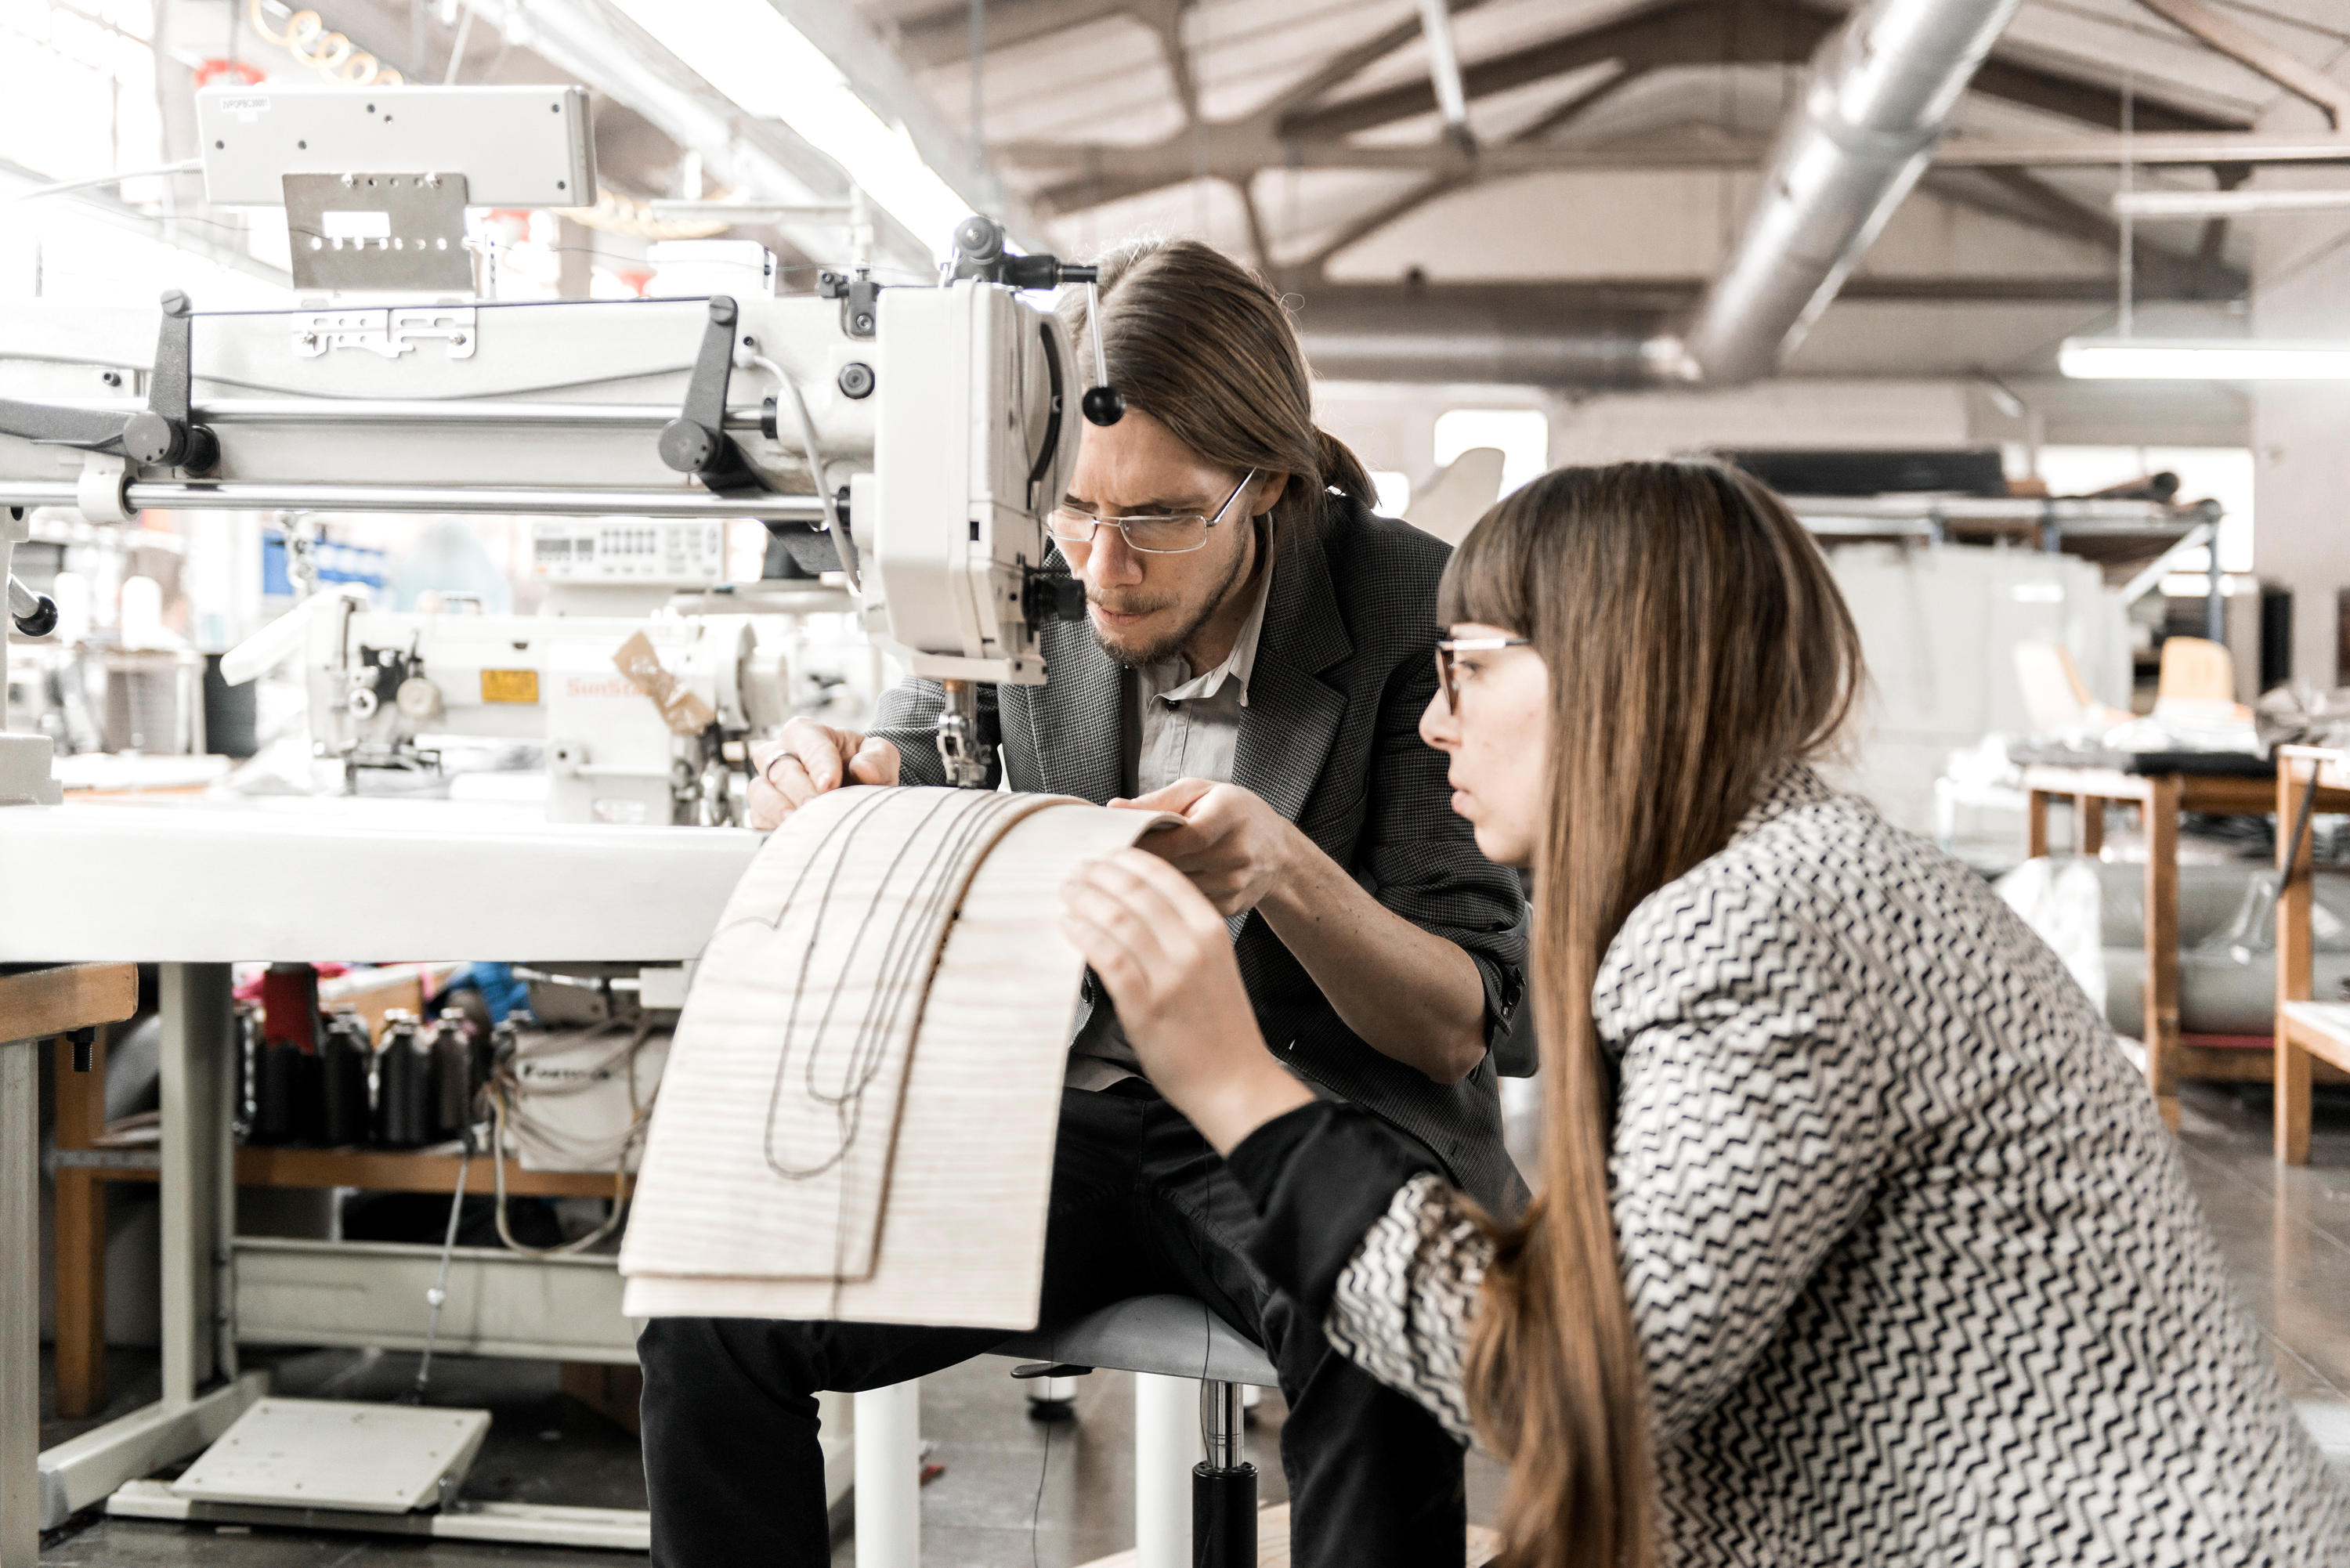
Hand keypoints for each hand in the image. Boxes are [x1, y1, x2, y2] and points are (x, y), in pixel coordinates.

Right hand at [746, 717, 899, 829]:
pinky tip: (792, 837)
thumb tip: (863, 769)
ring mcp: (767, 784)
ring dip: (778, 809)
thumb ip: (877, 758)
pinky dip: (772, 828)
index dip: (818, 762)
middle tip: (816, 806)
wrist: (856, 797)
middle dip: (799, 789)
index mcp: (807, 734)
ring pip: (760, 792)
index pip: (807, 740)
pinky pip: (757, 820)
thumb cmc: (864, 770)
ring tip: (799, 823)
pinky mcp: (761, 813)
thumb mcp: (880, 758)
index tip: (830, 784)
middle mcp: (780, 754)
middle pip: (780, 768)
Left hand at [1060, 849, 1312, 1151]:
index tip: (1103, 856)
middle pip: (1135, 892)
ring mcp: (1169, 976)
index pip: (1162, 877)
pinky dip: (1083, 935)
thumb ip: (1181, 934)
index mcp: (1211, 931)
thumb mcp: (1212, 965)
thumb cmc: (1219, 1026)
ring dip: (1084, 900)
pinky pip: (1106, 956)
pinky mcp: (1145, 1006)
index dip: (1126, 860)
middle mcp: (1192, 947)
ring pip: (1117, 919)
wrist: (1234, 1080)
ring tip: (1067, 894)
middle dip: (1098, 875)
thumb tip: (1132, 905)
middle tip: (1075, 871)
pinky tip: (1069, 927)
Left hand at [1112, 779, 1298, 917]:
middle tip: (1113, 857)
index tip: (1121, 845)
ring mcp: (1237, 883)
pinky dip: (1170, 896)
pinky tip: (1160, 885)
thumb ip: (1157, 801)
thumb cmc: (1232, 813)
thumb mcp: (1199, 793)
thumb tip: (1113, 808)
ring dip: (1154, 881)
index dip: (1152, 844)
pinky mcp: (1232, 906)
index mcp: (1230, 815)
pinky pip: (1189, 904)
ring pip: (1179, 888)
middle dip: (1143, 862)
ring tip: (1134, 870)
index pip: (1188, 836)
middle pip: (1179, 864)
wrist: (1278, 851)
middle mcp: (1239, 852)